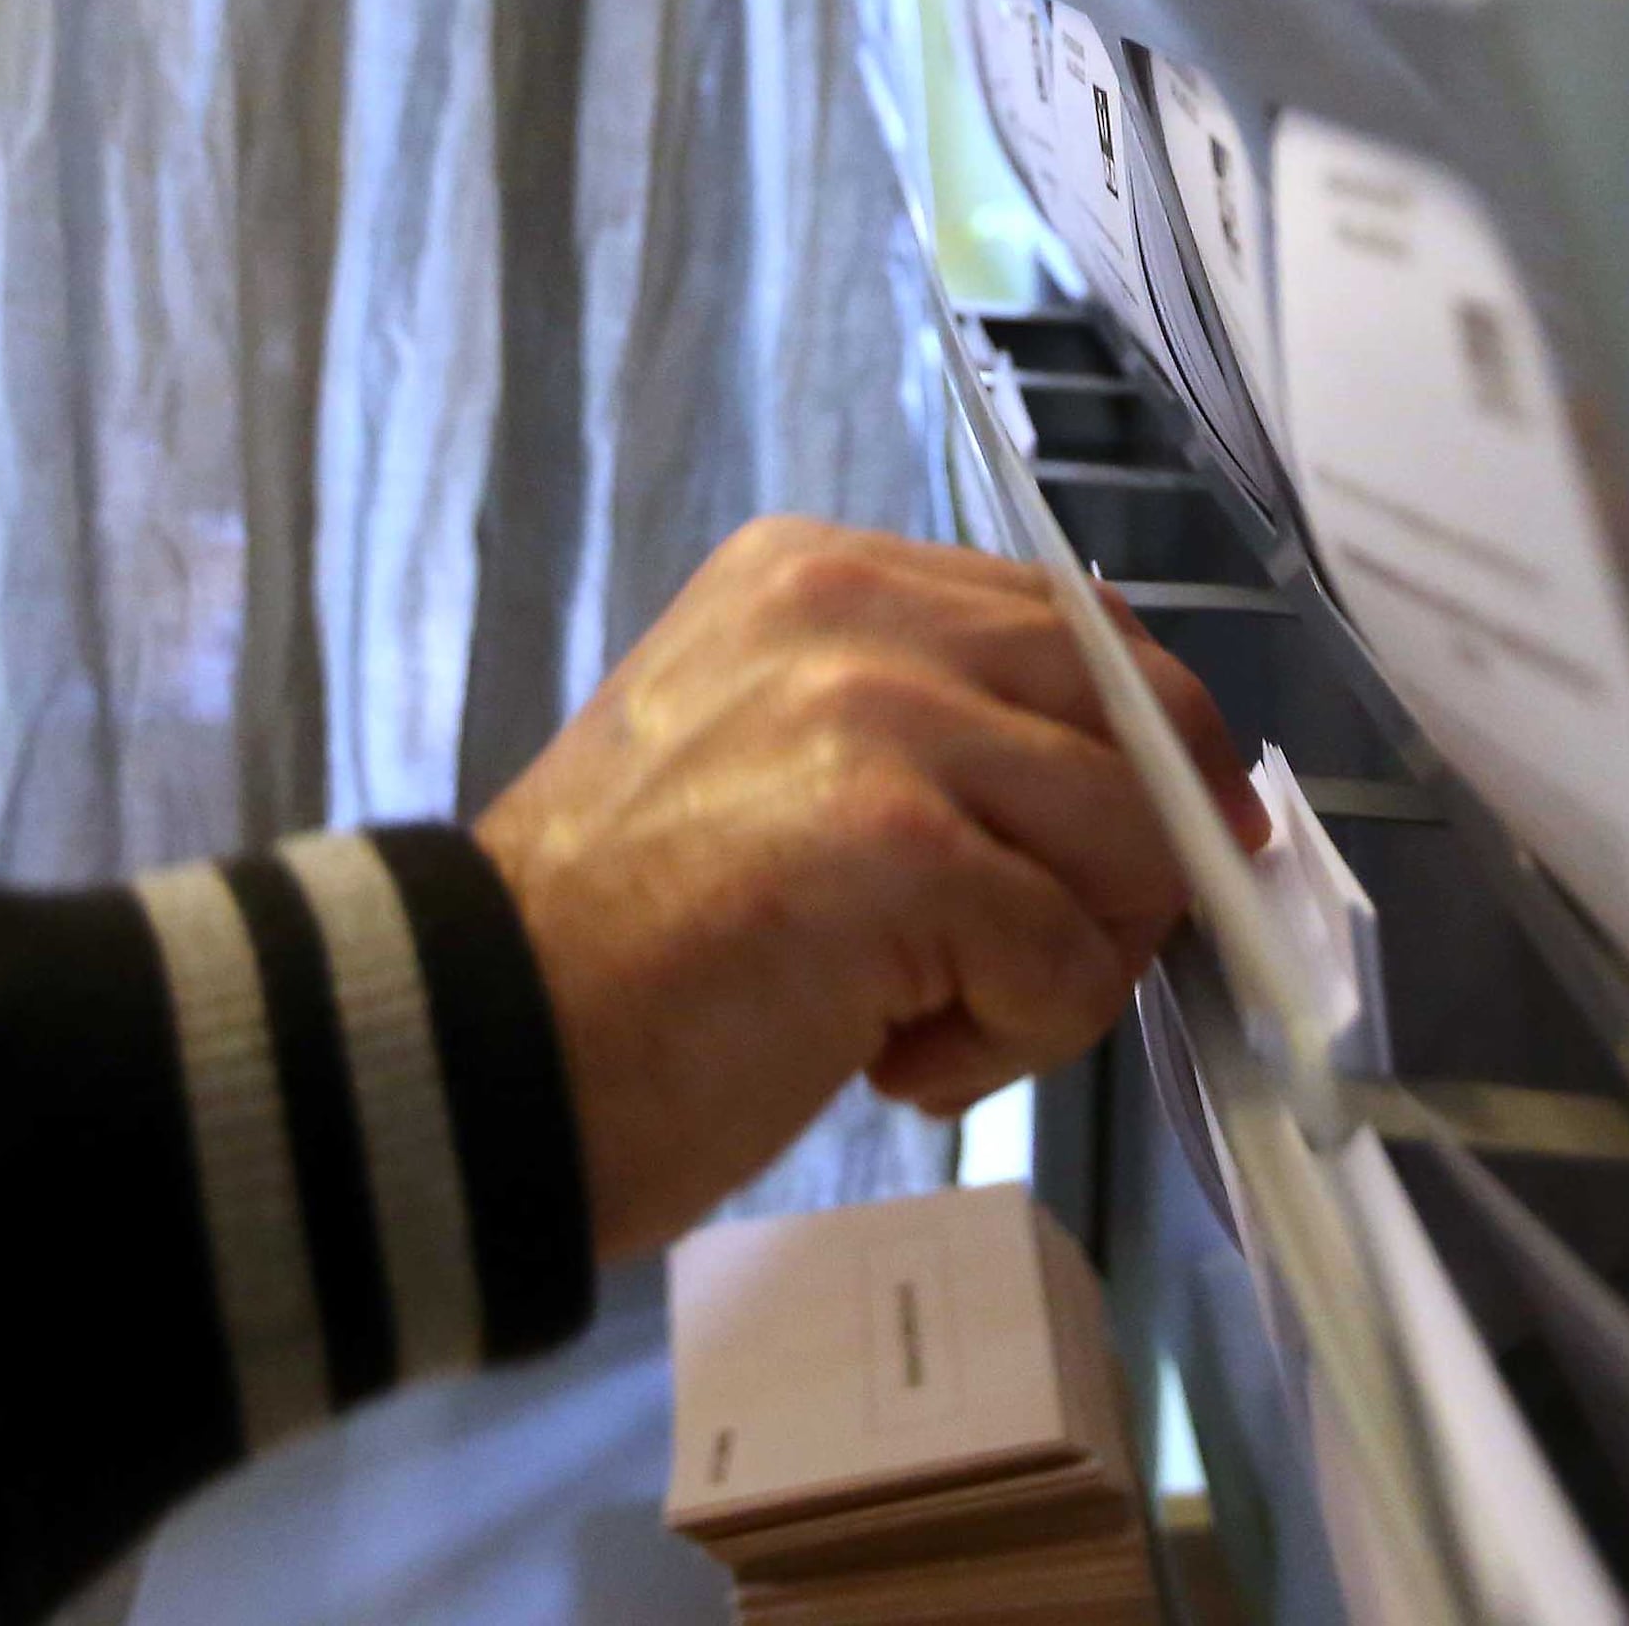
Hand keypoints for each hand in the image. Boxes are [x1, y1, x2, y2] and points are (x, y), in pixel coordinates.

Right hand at [470, 514, 1269, 1261]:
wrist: (475, 1053)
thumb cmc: (621, 946)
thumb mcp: (768, 757)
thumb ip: (931, 727)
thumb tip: (1150, 787)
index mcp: (820, 570)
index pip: (1082, 626)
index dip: (1152, 752)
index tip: (1140, 858)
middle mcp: (856, 608)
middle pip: (1144, 720)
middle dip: (1132, 869)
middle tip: (1026, 966)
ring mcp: (881, 715)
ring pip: (1134, 845)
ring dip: (1061, 971)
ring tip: (921, 1016)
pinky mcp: (900, 846)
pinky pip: (1069, 963)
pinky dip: (1009, 1045)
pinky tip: (880, 1057)